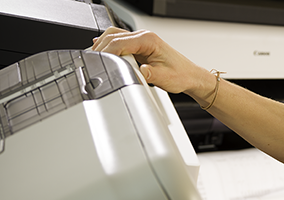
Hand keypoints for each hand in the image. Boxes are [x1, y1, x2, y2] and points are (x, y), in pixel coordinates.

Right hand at [91, 27, 212, 98]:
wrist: (190, 76)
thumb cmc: (181, 75)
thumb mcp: (165, 78)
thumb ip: (149, 75)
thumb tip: (138, 72)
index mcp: (148, 40)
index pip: (119, 42)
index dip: (106, 52)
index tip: (98, 62)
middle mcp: (144, 37)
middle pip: (112, 36)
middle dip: (100, 49)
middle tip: (93, 63)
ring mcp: (141, 40)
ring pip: (113, 36)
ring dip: (103, 46)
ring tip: (96, 60)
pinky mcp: (139, 46)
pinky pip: (119, 41)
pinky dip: (108, 46)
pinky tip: (102, 52)